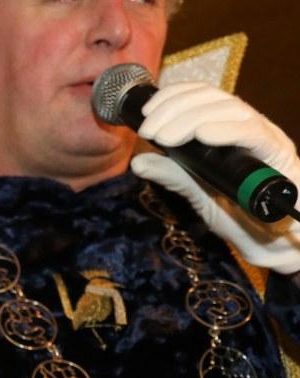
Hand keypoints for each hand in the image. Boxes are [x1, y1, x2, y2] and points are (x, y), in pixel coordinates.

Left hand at [131, 81, 299, 274]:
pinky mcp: (278, 154)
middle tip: (149, 130)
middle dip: (175, 109)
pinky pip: (254, 134)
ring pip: (232, 110)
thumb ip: (173, 175)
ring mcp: (265, 138)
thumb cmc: (240, 216)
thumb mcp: (199, 193)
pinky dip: (227, 131)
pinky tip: (203, 135)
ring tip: (164, 136)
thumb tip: (137, 161)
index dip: (173, 97)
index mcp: (229, 129)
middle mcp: (248, 127)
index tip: (146, 114)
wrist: (272, 243)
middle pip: (214, 99)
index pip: (203, 97)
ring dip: (192, 118)